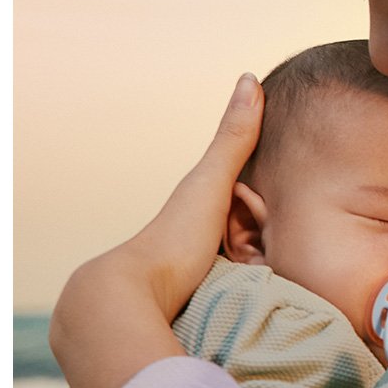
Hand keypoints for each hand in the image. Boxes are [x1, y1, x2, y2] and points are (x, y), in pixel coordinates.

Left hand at [50, 75, 264, 387]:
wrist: (129, 302)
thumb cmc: (173, 238)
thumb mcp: (211, 185)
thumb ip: (235, 138)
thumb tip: (250, 77)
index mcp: (200, 211)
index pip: (256, 210)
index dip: (258, 219)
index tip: (247, 232)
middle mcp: (196, 241)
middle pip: (254, 243)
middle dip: (255, 252)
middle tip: (241, 265)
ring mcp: (195, 277)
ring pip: (251, 274)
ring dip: (252, 281)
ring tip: (239, 290)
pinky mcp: (195, 311)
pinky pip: (239, 303)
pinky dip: (244, 304)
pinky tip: (238, 310)